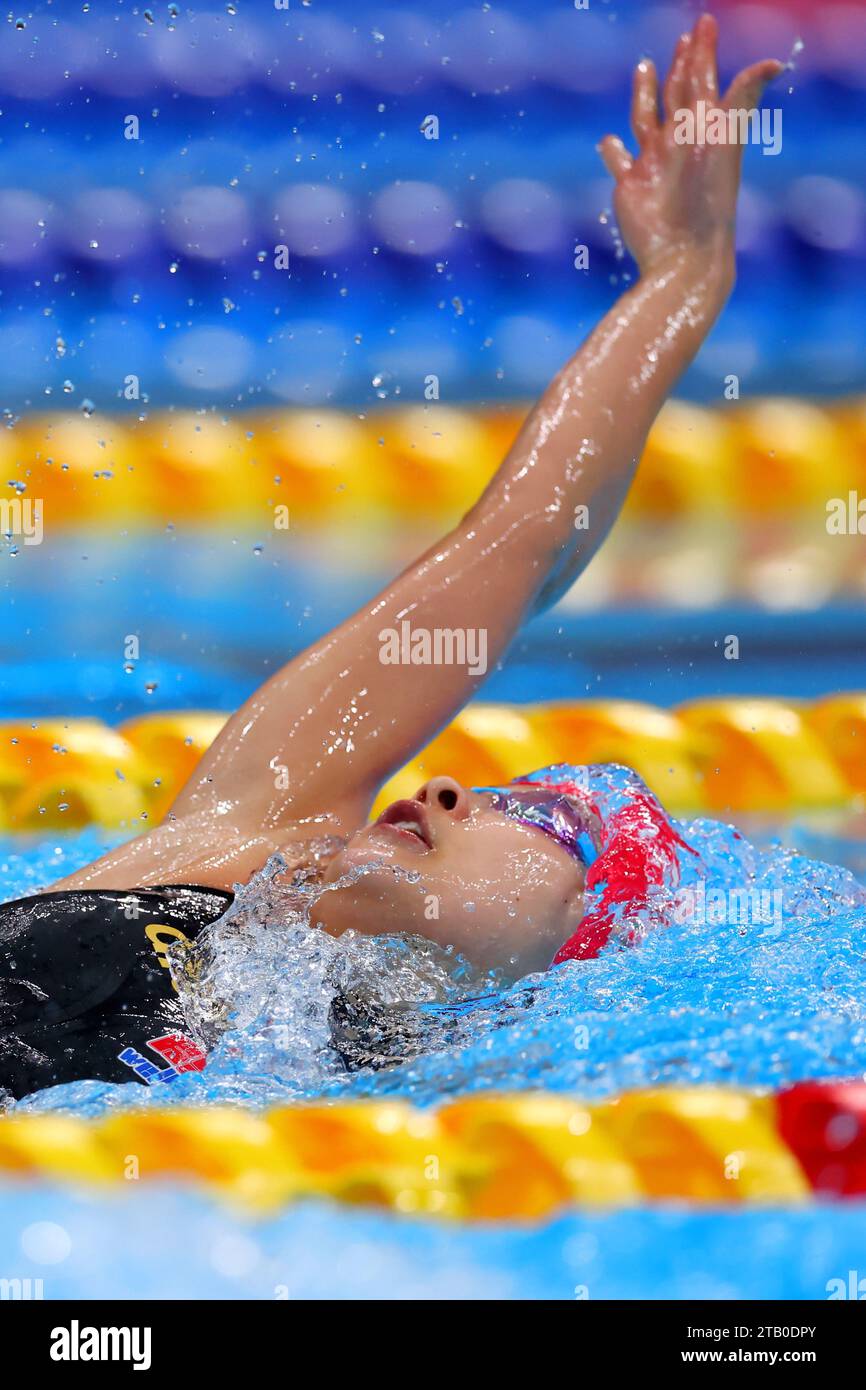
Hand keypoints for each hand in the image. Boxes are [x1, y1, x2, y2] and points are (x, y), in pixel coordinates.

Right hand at [599, 13, 782, 278]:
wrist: (684, 252)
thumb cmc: (707, 199)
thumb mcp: (722, 141)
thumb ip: (742, 99)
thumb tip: (775, 62)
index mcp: (702, 129)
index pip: (702, 80)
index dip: (704, 51)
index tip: (705, 23)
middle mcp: (679, 142)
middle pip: (679, 94)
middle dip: (682, 66)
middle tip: (685, 39)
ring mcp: (653, 163)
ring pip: (646, 119)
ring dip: (644, 93)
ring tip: (644, 66)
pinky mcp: (630, 185)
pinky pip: (618, 161)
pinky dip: (611, 150)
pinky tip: (607, 141)